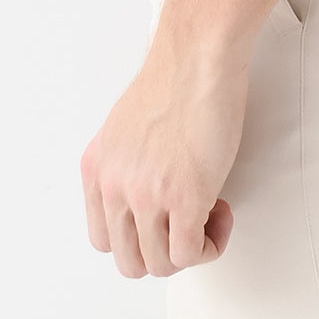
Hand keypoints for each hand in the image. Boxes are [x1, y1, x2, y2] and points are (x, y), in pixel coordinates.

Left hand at [80, 33, 246, 278]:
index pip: (103, 240)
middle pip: (129, 261)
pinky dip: (210, 245)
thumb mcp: (125, 128)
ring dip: (191, 248)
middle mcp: (115, 187)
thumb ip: (126, 165)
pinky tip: (220, 213)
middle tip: (188, 223)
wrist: (198, 55)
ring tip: (210, 214)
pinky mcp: (185, 198)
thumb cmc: (175, 78)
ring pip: (160, 264)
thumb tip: (146, 192)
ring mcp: (147, 196)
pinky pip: (191, 254)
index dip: (139, 238)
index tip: (163, 218)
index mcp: (97, 170)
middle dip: (163, 251)